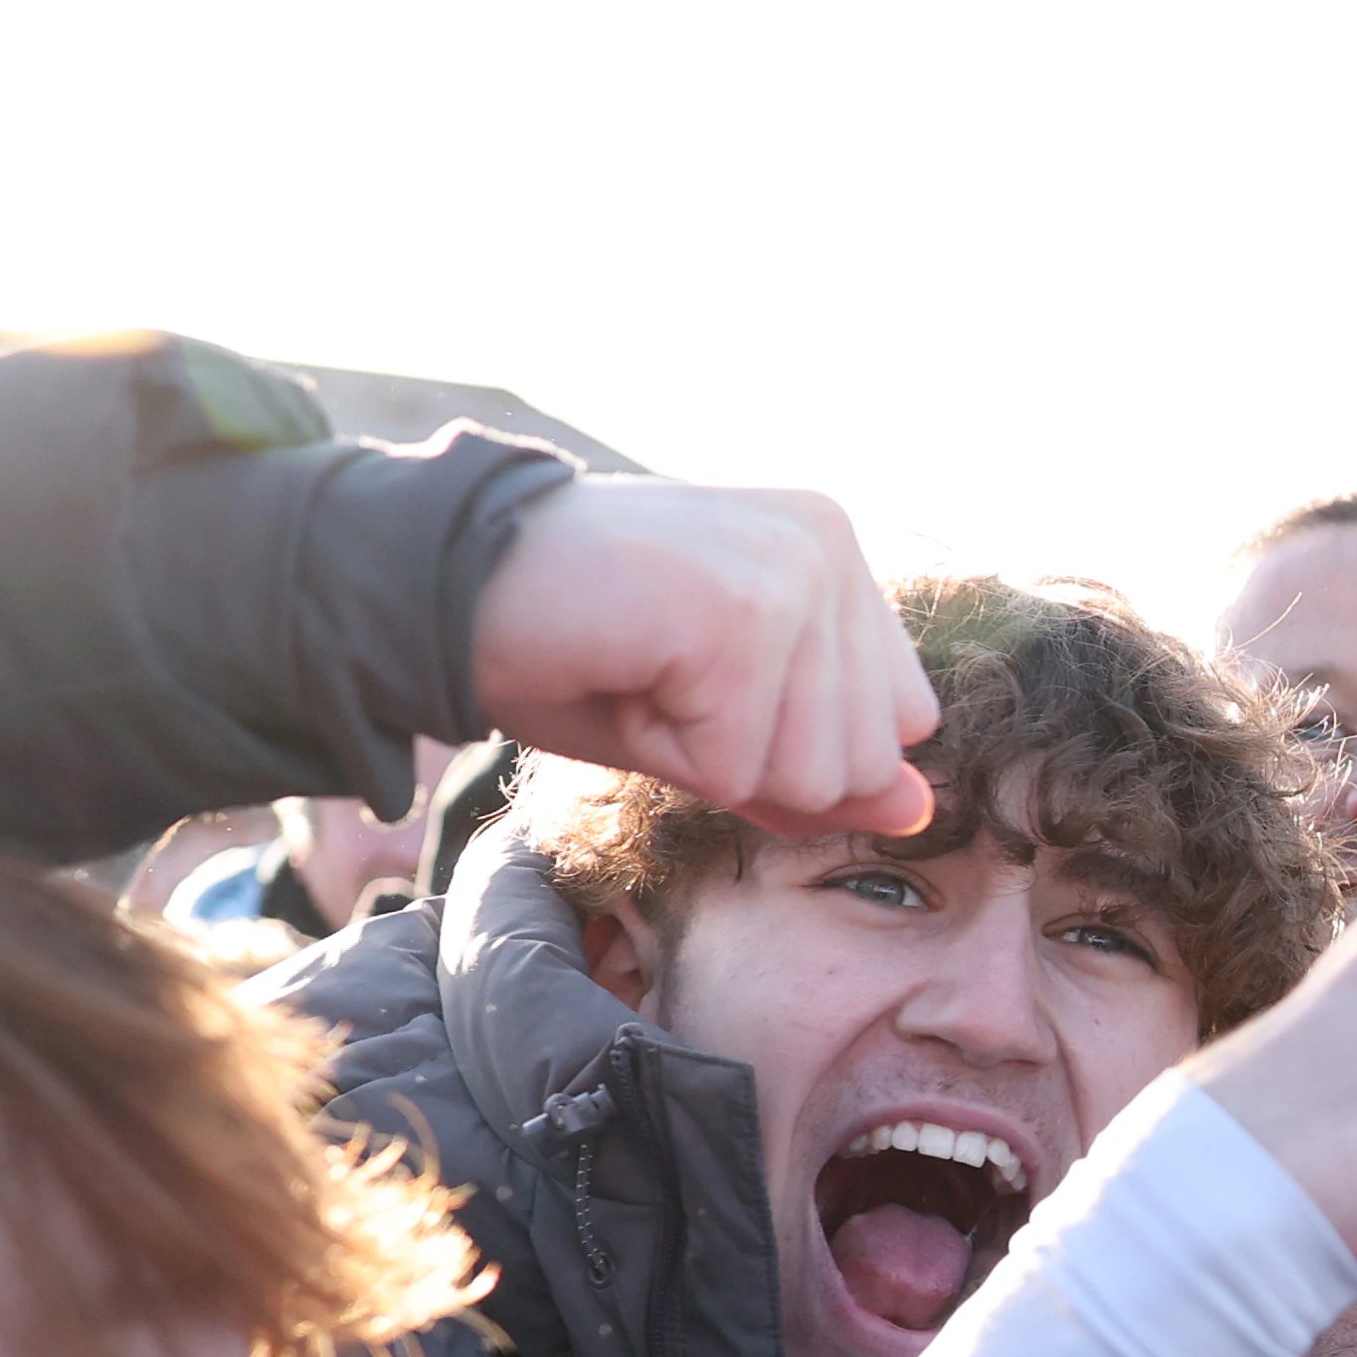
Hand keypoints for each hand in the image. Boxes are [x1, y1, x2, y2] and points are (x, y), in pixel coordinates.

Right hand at [471, 476, 937, 838]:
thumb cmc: (572, 651)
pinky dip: (667, 752)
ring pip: (810, 774)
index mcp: (833, 550)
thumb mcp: (716, 724)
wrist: (435, 588)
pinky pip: (740, 767)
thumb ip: (824, 766)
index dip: (797, 745)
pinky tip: (621, 674)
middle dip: (753, 761)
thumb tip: (920, 812)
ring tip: (641, 675)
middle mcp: (827, 544)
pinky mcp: (741, 614)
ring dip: (707, 758)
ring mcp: (790, 571)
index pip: (902, 721)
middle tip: (660, 680)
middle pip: (865, 761)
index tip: (698, 683)